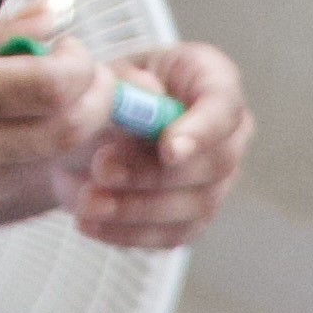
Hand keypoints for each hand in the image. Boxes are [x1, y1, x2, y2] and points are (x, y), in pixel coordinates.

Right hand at [0, 25, 104, 236]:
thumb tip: (53, 11)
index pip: (49, 88)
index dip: (77, 64)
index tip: (67, 48)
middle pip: (67, 131)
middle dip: (97, 99)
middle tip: (86, 78)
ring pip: (51, 163)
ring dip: (75, 131)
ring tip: (58, 102)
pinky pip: (20, 183)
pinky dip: (39, 157)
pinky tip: (24, 133)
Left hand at [67, 40, 249, 253]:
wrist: (85, 138)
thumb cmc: (108, 97)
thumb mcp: (108, 78)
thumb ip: (126, 83)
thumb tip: (148, 94)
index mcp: (211, 79)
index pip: (224, 107)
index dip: (201, 132)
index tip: (168, 151)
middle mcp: (227, 133)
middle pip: (215, 163)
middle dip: (154, 173)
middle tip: (102, 169)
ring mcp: (215, 180)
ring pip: (195, 206)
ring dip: (136, 208)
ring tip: (88, 201)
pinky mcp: (193, 218)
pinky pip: (171, 235)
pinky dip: (128, 233)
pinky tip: (92, 223)